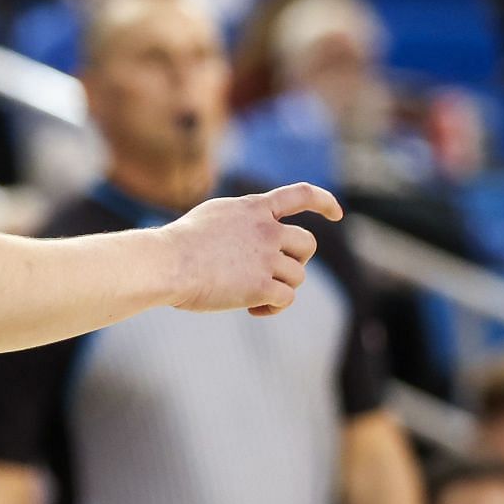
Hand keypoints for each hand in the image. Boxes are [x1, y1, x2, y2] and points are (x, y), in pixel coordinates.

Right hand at [158, 183, 341, 315]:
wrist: (167, 262)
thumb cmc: (178, 243)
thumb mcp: (213, 216)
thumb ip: (240, 219)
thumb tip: (253, 229)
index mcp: (253, 208)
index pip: (301, 194)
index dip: (324, 202)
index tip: (337, 213)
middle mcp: (266, 229)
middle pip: (307, 243)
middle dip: (297, 259)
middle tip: (274, 272)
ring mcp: (266, 257)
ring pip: (297, 275)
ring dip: (280, 287)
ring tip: (253, 296)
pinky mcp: (262, 286)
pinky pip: (286, 299)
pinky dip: (273, 307)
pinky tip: (253, 309)